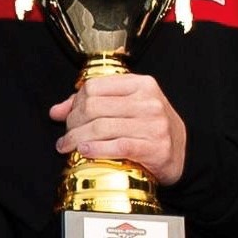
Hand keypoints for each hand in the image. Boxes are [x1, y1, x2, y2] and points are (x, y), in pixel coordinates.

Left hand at [54, 72, 184, 182]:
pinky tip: (83, 152)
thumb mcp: (126, 106)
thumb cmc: (148, 127)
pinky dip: (96, 149)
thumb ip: (92, 103)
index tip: (69, 117)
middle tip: (66, 136)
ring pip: (100, 127)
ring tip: (67, 147)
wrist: (182, 152)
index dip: (75, 103)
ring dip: (76, 139)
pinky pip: (117, 146)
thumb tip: (56, 111)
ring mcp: (154, 125)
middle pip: (93, 107)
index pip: (94, 87)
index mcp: (141, 84)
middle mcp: (149, 102)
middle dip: (72, 124)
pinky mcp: (155, 148)